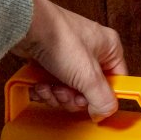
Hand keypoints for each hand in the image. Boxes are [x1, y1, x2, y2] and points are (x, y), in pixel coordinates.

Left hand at [11, 0, 127, 121]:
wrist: (24, 26)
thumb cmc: (59, 38)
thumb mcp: (89, 76)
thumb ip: (103, 100)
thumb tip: (103, 113)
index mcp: (110, 48)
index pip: (117, 81)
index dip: (104, 97)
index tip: (93, 106)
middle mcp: (92, 49)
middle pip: (90, 89)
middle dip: (74, 98)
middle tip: (66, 94)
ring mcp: (69, 54)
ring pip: (70, 88)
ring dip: (58, 95)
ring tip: (49, 88)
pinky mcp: (50, 58)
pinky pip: (53, 83)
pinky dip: (45, 89)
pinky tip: (39, 85)